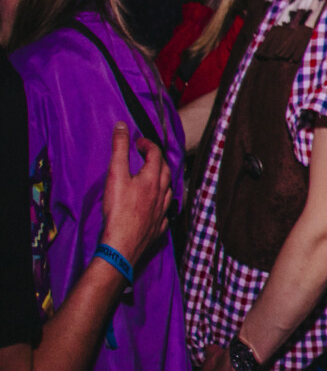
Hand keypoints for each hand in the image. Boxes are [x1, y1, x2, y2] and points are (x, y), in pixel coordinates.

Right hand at [101, 123, 171, 269]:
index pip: (156, 155)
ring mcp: (162, 211)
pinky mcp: (158, 227)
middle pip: (165, 171)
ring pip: (168, 191)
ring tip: (151, 177)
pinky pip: (165, 212)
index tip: (137, 141)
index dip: (147, 144)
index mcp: (152, 180)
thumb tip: (122, 126)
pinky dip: (161, 204)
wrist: (122, 244)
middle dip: (156, 160)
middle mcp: (162, 194)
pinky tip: (156, 207)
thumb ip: (120, 149)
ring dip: (161, 181)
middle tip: (145, 155)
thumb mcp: (116, 174)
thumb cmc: (119, 210)